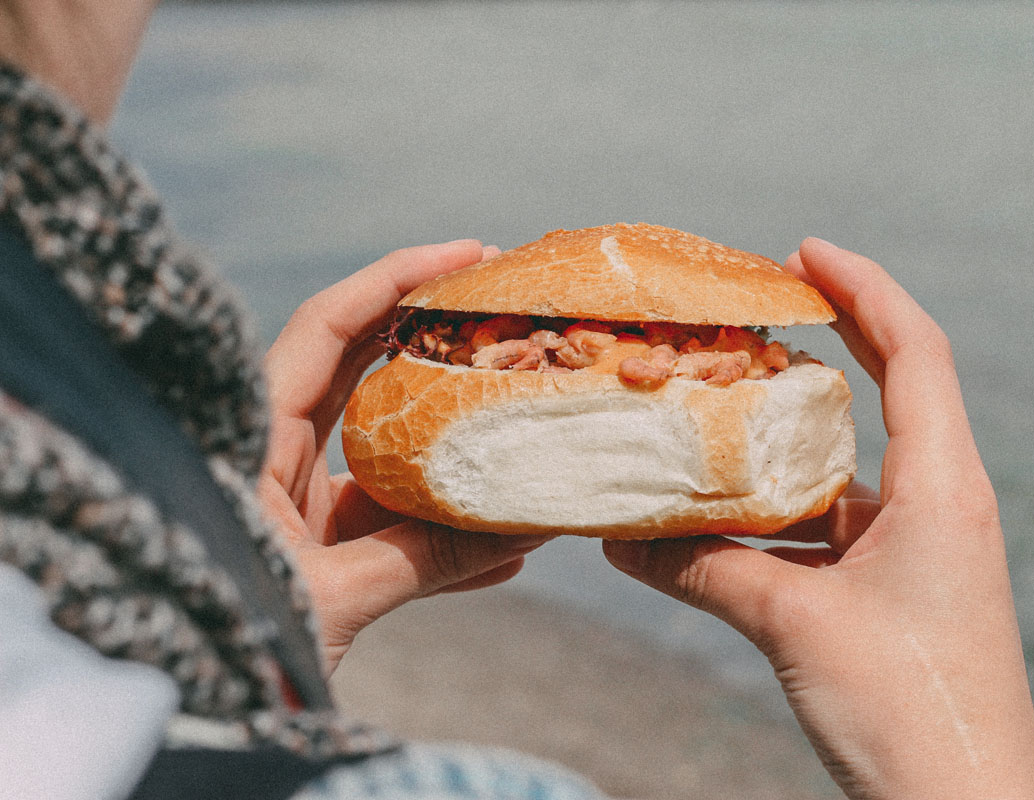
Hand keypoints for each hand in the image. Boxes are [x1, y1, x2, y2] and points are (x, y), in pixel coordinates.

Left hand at [258, 240, 551, 673]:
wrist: (197, 701)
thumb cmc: (231, 639)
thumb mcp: (333, 599)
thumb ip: (427, 561)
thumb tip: (527, 528)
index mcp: (248, 437)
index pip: (325, 326)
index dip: (395, 279)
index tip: (467, 253)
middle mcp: (270, 451)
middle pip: (360, 365)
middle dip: (432, 337)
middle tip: (503, 309)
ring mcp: (296, 495)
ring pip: (385, 442)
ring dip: (451, 436)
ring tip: (519, 414)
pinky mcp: (318, 541)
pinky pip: (389, 515)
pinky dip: (442, 527)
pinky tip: (505, 548)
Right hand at [603, 238, 1033, 798]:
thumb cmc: (905, 714)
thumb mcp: (793, 626)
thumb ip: (704, 571)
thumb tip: (618, 539)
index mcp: (943, 488)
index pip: (914, 350)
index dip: (863, 287)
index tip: (804, 251)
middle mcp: (941, 504)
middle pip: (886, 390)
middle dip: (822, 344)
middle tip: (749, 315)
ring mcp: (920, 548)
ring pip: (846, 466)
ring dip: (784, 441)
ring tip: (711, 414)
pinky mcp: (896, 589)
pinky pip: (831, 526)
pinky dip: (776, 513)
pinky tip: (713, 520)